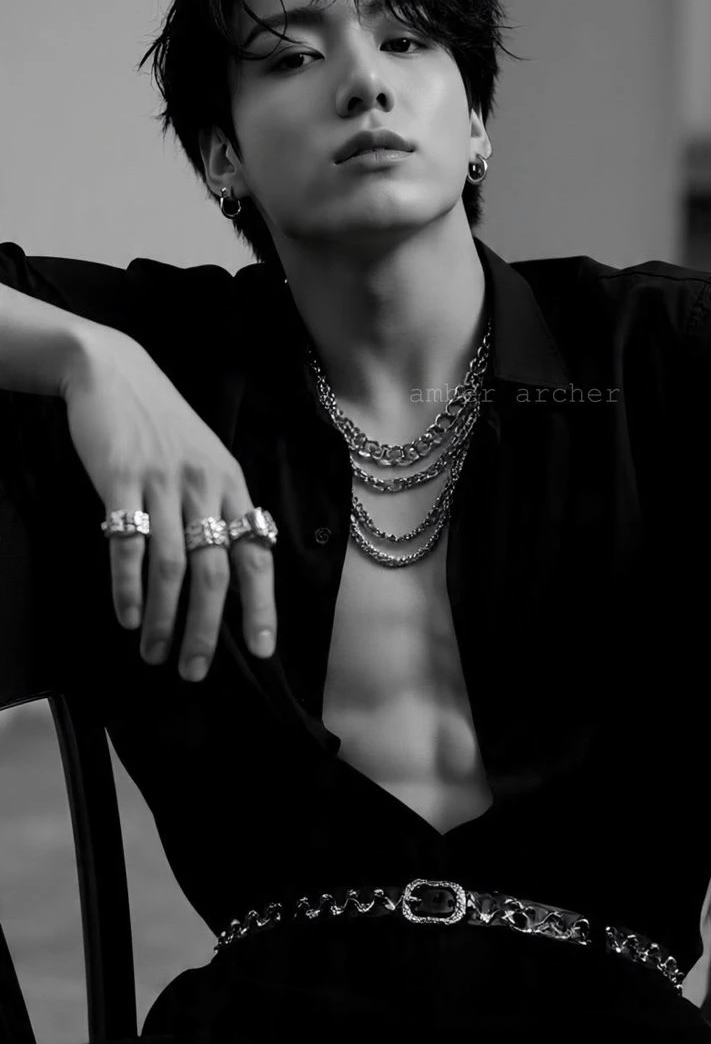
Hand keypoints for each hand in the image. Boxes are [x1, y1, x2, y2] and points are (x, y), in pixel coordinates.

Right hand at [60, 326, 276, 680]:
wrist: (114, 373)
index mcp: (232, 484)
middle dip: (208, 629)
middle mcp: (204, 486)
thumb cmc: (164, 426)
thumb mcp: (206, 461)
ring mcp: (162, 482)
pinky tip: (127, 614)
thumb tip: (232, 574)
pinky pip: (127, 543)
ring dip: (164, 618)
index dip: (262, 606)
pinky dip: (127, 586)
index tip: (263, 651)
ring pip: (172, 565)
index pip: (256, 554)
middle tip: (195, 670)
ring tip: (156, 653)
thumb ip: (220, 509)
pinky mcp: (120, 478)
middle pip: (215, 571)